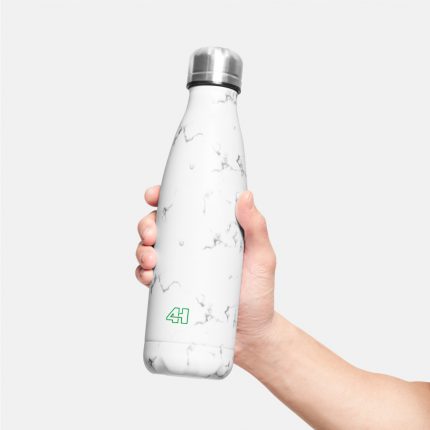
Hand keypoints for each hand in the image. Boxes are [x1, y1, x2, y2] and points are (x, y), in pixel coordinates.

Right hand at [135, 185, 276, 365]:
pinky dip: (141, 273)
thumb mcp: (262, 256)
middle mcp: (191, 246)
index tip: (153, 197)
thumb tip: (246, 195)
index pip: (182, 207)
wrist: (251, 334)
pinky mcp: (172, 291)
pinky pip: (149, 277)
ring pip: (149, 249)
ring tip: (150, 259)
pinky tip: (147, 276)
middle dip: (146, 225)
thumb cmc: (259, 292)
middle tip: (151, 234)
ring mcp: (180, 268)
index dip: (162, 197)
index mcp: (209, 230)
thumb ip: (256, 227)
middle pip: (159, 226)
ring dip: (141, 249)